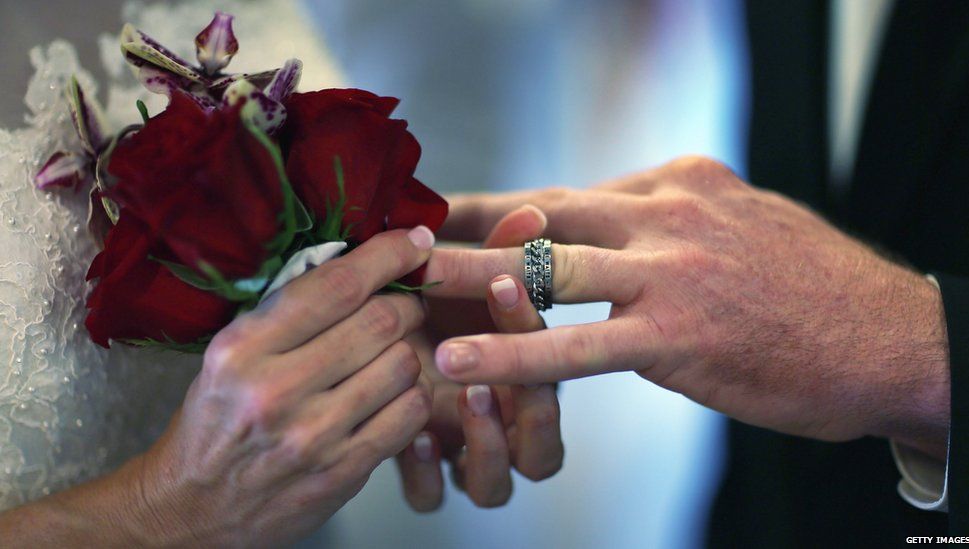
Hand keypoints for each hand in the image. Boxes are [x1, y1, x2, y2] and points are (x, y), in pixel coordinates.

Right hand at [0, 228, 434, 546]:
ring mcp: (313, 436)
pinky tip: (397, 393)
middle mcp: (276, 390)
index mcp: (242, 348)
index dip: (388, 255)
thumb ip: (287, 313)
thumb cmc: (215, 423)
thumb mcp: (229, 355)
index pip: (336, 286)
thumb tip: (360, 265)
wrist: (190, 511)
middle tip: (408, 301)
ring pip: (403, 366)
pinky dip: (414, 395)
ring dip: (411, 350)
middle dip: (408, 302)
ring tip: (395, 351)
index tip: (414, 241)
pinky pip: (410, 416)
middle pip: (380, 321)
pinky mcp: (342, 473)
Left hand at [396, 206, 563, 509]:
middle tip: (499, 369)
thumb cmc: (433, 312)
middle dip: (528, 413)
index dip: (537, 339)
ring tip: (464, 397)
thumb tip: (532, 213)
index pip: (554, 380)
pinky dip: (428, 474)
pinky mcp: (424, 477)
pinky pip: (434, 497)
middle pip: (542, 454)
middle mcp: (504, 431)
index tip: (504, 287)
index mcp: (527, 384)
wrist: (369, 344)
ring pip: (495, 487)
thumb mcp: (463, 284)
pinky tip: (414, 435)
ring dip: (486, 448)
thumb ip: (498, 254)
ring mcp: (465, 459)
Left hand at [424, 156, 949, 455]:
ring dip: (468, 278)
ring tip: (404, 288)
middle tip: (401, 237)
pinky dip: (511, 351)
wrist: (893, 337)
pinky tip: (459, 360)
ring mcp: (670, 272)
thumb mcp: (739, 224)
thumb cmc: (813, 288)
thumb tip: (614, 228)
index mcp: (677, 183)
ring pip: (547, 268)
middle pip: (541, 212)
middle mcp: (666, 213)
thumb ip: (672, 222)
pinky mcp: (678, 335)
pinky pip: (577, 344)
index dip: (502, 205)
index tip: (450, 212)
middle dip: (467, 226)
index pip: (567, 193)